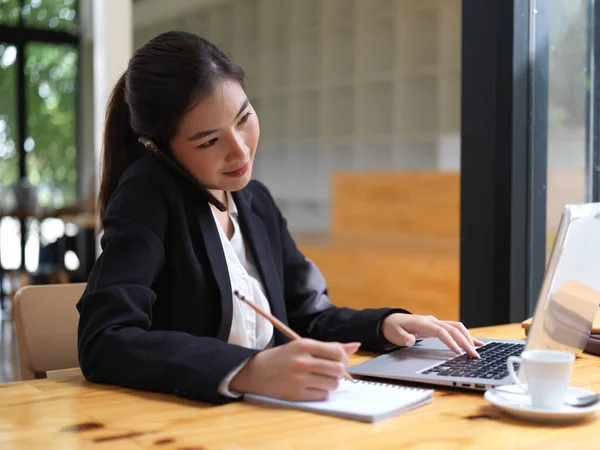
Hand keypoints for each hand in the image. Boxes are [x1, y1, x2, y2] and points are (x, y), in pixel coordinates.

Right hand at [230, 339, 360, 400]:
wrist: (256, 372)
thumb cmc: (283, 357)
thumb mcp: (303, 346)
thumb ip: (330, 347)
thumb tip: (356, 346)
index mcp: (304, 345)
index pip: (337, 352)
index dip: (343, 358)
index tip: (339, 360)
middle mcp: (302, 361)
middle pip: (338, 369)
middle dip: (339, 371)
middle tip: (331, 371)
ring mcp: (299, 379)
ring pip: (333, 384)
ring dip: (331, 382)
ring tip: (321, 379)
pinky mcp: (296, 395)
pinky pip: (323, 395)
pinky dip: (322, 392)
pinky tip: (312, 387)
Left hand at [381, 314, 483, 357]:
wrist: (391, 320)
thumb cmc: (393, 328)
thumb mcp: (394, 334)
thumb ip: (402, 338)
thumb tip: (410, 340)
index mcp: (422, 323)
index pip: (440, 331)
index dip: (450, 341)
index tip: (458, 352)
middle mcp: (432, 320)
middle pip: (452, 329)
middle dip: (465, 342)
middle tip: (474, 355)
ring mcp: (436, 322)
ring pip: (457, 327)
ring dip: (468, 337)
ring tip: (478, 350)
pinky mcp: (438, 326)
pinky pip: (454, 329)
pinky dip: (465, 335)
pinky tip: (475, 343)